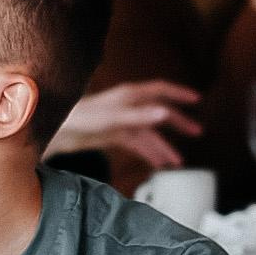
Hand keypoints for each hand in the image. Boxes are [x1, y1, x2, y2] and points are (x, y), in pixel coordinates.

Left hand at [49, 79, 202, 169]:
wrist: (58, 132)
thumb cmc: (82, 118)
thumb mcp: (114, 117)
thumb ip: (140, 116)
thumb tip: (166, 113)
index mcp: (130, 95)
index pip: (161, 90)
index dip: (179, 93)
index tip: (197, 99)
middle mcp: (128, 107)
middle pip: (159, 113)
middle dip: (178, 123)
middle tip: (197, 132)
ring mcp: (121, 121)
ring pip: (149, 133)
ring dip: (164, 146)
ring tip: (178, 162)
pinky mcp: (114, 135)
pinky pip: (137, 144)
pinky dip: (148, 153)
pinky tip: (158, 164)